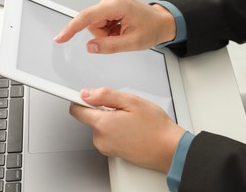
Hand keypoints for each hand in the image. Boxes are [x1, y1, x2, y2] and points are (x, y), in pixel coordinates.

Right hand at [54, 0, 175, 53]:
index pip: (88, 16)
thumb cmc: (151, 29)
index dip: (72, 28)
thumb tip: (90, 46)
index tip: (60, 38)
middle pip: (92, 22)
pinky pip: (100, 18)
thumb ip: (110, 46)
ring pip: (95, 21)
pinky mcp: (110, 0)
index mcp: (119, 5)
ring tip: (121, 31)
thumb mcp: (133, 43)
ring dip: (105, 31)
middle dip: (102, 34)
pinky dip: (108, 26)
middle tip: (119, 37)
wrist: (160, 22)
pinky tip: (119, 26)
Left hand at [69, 87, 185, 172]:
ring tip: (131, 120)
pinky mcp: (113, 152)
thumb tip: (86, 93)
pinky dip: (116, 129)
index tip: (83, 93)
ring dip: (111, 119)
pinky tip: (132, 129)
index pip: (77, 109)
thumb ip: (105, 95)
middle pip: (90, 117)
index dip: (80, 98)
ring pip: (100, 125)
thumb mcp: (132, 101)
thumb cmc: (155, 127)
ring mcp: (106, 148)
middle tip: (123, 108)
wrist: (168, 149)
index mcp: (103, 124)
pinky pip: (107, 135)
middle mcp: (100, 139)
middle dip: (103, 109)